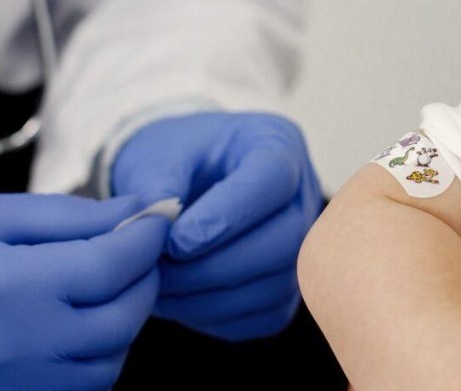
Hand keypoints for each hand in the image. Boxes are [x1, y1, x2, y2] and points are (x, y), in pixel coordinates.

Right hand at [0, 192, 170, 389]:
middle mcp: (9, 352)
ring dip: (125, 322)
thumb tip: (140, 210)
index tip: (159, 216)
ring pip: (108, 365)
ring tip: (107, 286)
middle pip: (122, 319)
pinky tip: (78, 325)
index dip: (149, 236)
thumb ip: (68, 215)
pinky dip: (95, 358)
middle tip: (139, 248)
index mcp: (1, 290)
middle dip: (145, 278)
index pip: (112, 264)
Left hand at [111, 111, 323, 340]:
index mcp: (277, 144)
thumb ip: (157, 185)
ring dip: (210, 297)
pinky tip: (180, 300)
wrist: (184, 181)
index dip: (227, 216)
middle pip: (286, 241)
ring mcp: (303, 243)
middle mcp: (303, 194)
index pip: (272, 180)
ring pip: (274, 285)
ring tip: (160, 286)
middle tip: (160, 269)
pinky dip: (217, 315)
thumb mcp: (158, 155)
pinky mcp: (288, 286)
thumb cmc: (176, 159)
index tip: (176, 241)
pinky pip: (263, 315)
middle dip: (216, 266)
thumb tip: (158, 229)